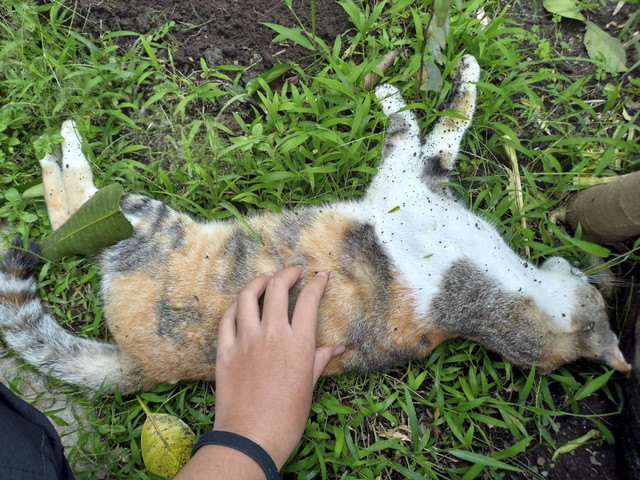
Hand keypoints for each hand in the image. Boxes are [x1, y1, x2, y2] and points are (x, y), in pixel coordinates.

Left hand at [212, 266, 342, 468]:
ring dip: (258, 281)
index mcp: (297, 343)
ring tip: (266, 278)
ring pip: (247, 296)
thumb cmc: (287, 417)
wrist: (251, 437)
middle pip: (277, 288)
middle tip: (295, 270)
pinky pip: (226, 319)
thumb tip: (336, 347)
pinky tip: (241, 305)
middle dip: (288, 272)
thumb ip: (320, 359)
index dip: (317, 282)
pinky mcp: (225, 351)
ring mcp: (245, 340)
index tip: (320, 275)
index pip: (309, 300)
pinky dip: (235, 307)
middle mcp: (271, 334)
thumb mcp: (309, 386)